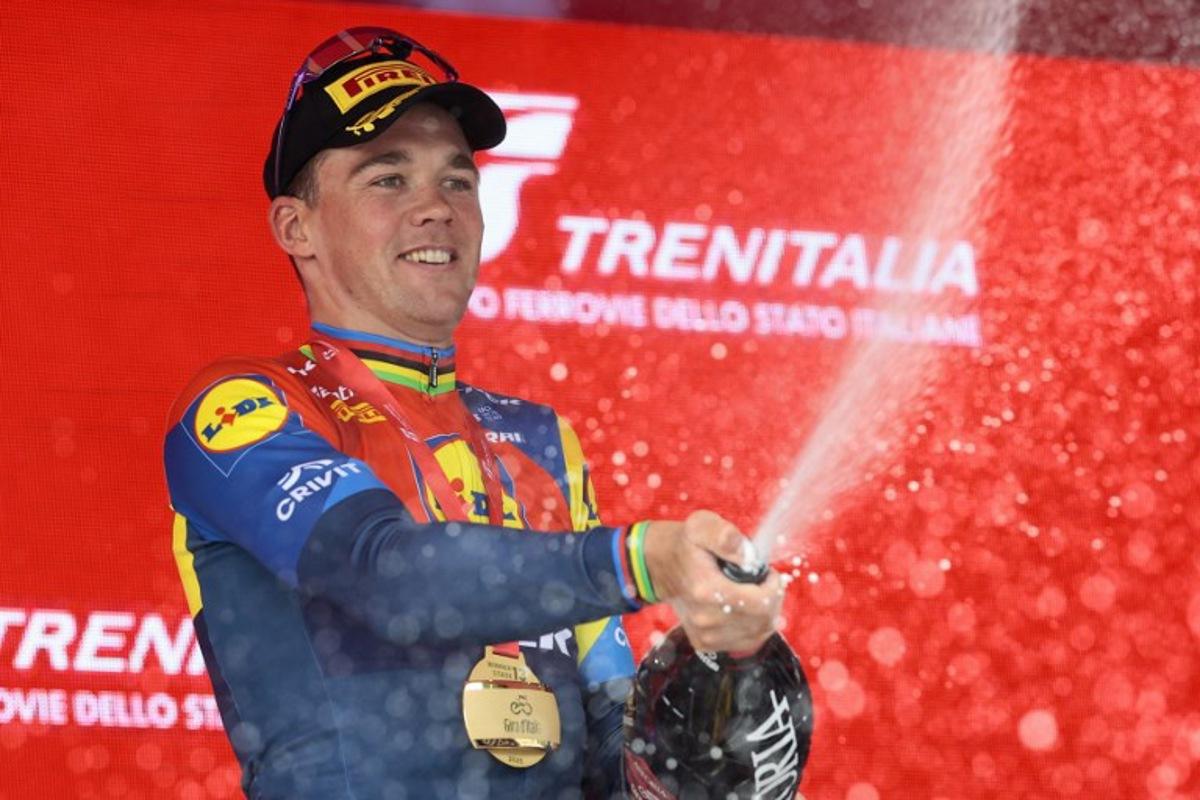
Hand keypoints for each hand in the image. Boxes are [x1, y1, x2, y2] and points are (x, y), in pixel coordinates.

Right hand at [642, 510, 782, 652]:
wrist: (659, 565)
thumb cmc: (685, 544)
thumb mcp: (702, 526)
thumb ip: (725, 536)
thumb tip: (748, 556)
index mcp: (707, 590)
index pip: (762, 603)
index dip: (773, 586)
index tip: (767, 572)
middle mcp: (706, 619)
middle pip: (763, 620)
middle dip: (771, 598)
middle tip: (762, 580)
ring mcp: (705, 635)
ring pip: (758, 633)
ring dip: (765, 612)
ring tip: (754, 592)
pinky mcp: (705, 643)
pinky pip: (747, 642)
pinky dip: (754, 626)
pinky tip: (745, 608)